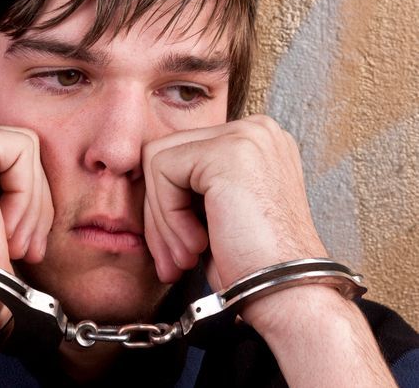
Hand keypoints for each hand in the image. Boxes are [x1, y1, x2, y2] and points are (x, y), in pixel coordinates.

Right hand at [0, 126, 53, 270]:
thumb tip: (36, 170)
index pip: (0, 157)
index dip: (21, 199)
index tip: (18, 245)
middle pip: (14, 151)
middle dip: (32, 203)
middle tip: (23, 249)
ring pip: (24, 150)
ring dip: (31, 205)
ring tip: (12, 244)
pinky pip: (23, 151)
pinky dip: (26, 196)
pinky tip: (3, 228)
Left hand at [142, 115, 326, 289]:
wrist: (287, 295)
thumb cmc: (253, 266)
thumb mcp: (215, 215)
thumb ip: (187, 188)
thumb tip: (138, 180)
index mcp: (255, 143)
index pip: (182, 155)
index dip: (167, 205)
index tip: (176, 251)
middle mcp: (256, 129)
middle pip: (166, 154)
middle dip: (159, 213)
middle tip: (172, 260)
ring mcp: (245, 135)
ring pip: (157, 161)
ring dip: (162, 218)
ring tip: (186, 257)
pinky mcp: (228, 150)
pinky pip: (162, 170)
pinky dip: (168, 215)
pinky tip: (197, 244)